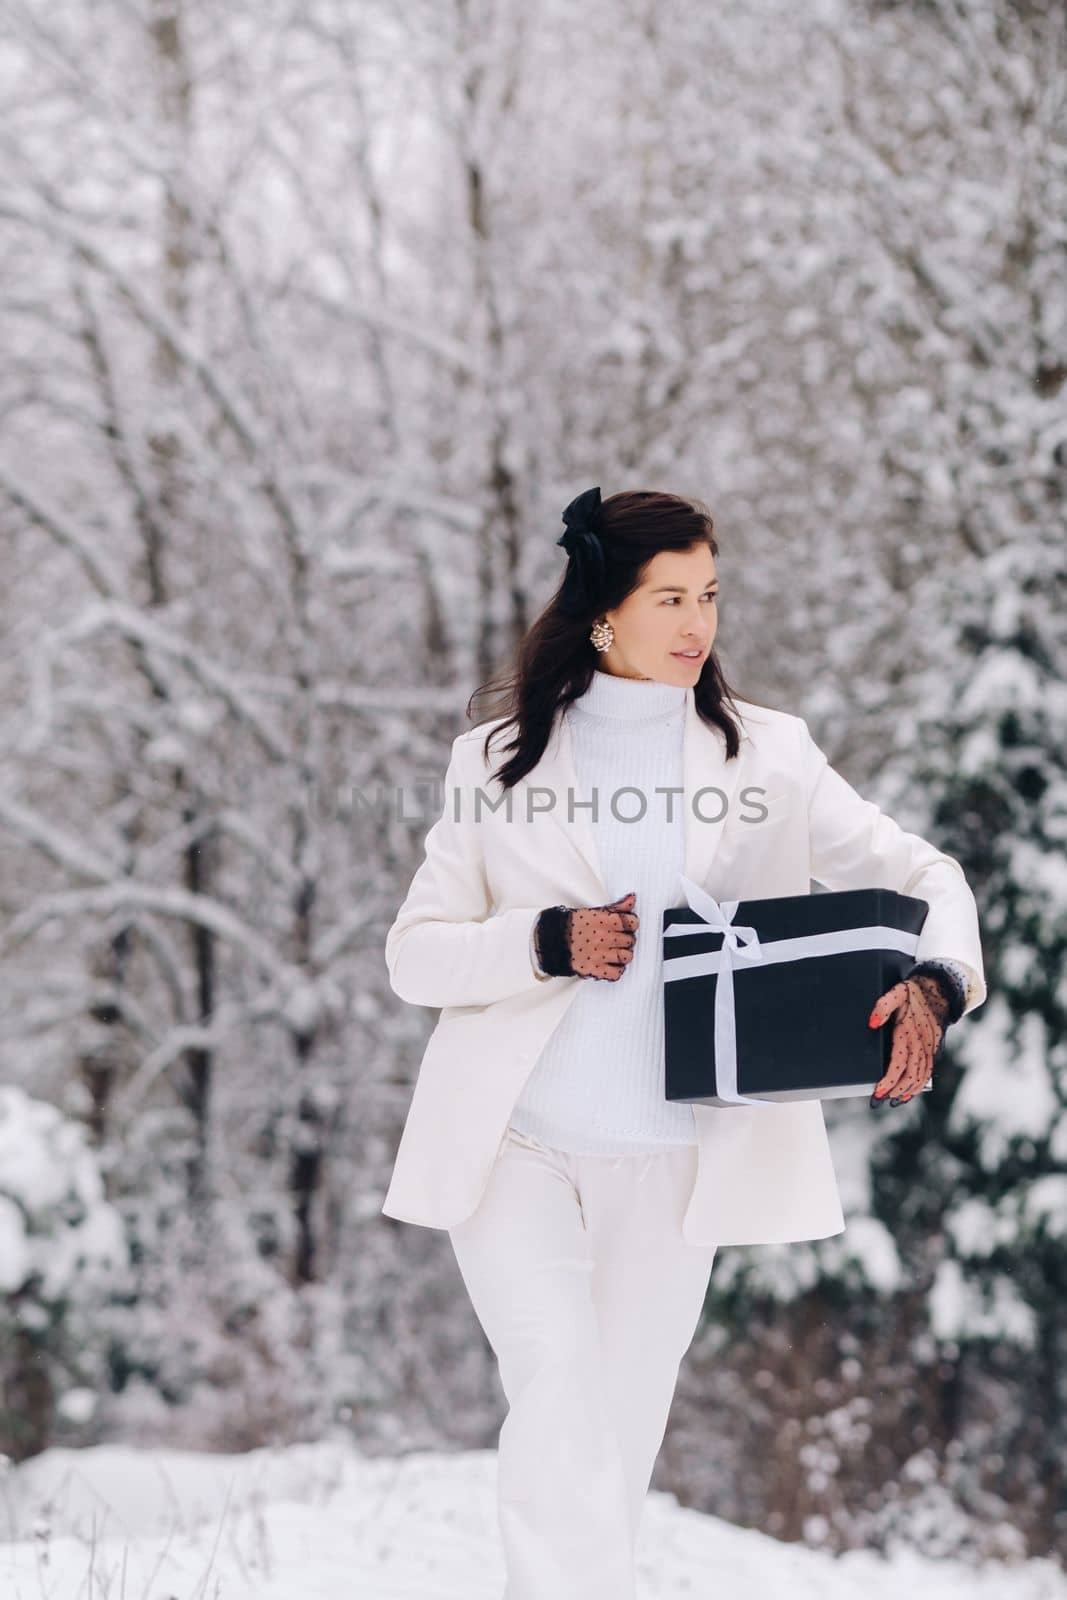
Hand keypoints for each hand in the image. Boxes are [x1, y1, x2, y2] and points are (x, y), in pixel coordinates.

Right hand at [533, 891, 638, 981]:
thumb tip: (632, 899)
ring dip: (623, 955)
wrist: (549, 941)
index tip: (626, 925)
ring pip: (626, 957)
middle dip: (626, 939)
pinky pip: (615, 974)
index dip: (631, 924)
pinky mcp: (593, 969)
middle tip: (619, 939)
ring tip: (616, 952)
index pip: (631, 922)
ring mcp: (599, 954)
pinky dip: (616, 971)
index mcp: (603, 921)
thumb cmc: (570, 925)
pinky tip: (611, 965)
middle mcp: (602, 937)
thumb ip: (616, 907)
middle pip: (630, 940)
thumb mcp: (593, 911)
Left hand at [868, 974, 952, 1106]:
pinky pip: (928, 1072)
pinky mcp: (933, 1050)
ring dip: (907, 1091)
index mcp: (909, 1032)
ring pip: (921, 1076)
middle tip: (879, 1100)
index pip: (899, 1063)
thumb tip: (872, 1023)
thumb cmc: (913, 993)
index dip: (888, 1080)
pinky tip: (909, 1093)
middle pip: (910, 1074)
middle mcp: (921, 1043)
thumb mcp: (895, 993)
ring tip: (892, 1101)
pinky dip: (919, 1085)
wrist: (938, 990)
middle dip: (895, 1090)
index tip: (878, 1092)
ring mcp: (929, 1048)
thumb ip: (882, 1006)